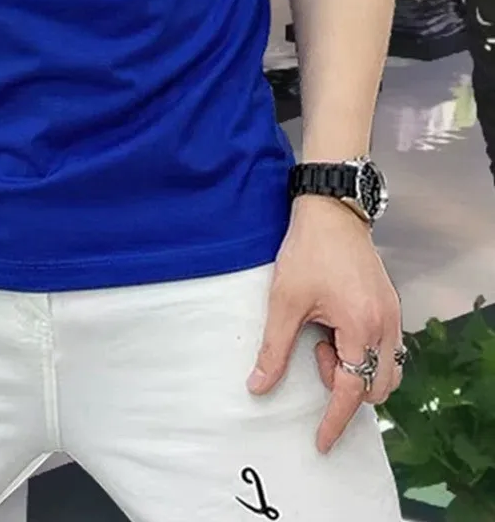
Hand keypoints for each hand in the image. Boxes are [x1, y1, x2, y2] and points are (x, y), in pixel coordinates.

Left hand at [247, 196, 402, 454]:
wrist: (331, 211)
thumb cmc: (308, 250)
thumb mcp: (284, 301)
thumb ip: (274, 349)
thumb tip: (258, 386)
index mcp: (360, 326)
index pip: (352, 390)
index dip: (334, 420)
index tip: (321, 442)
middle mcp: (385, 325)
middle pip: (378, 386)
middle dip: (346, 385)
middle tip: (316, 353)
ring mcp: (393, 315)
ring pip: (386, 369)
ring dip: (356, 368)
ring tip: (324, 339)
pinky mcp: (391, 305)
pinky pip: (386, 348)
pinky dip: (364, 352)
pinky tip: (336, 328)